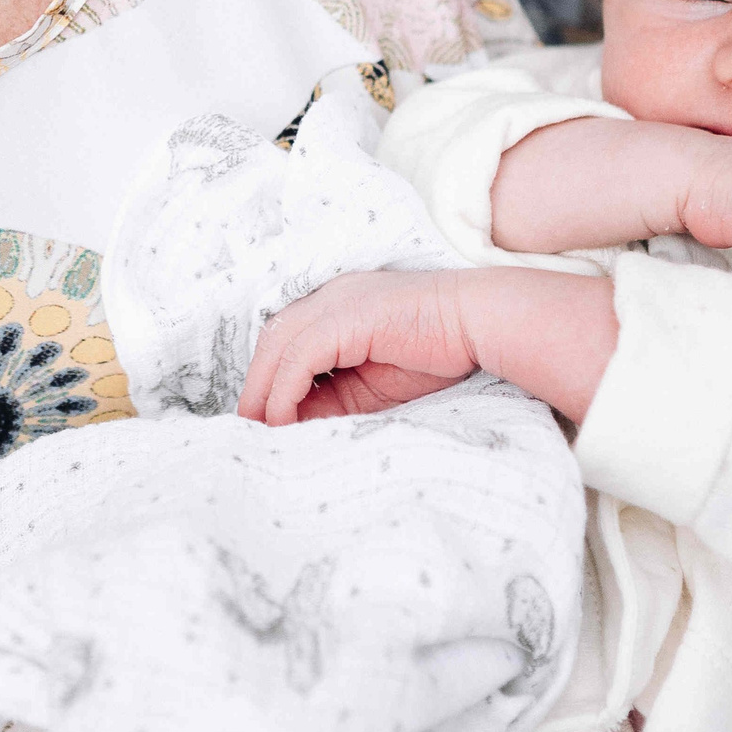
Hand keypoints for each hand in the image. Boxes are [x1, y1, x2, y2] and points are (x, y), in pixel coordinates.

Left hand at [238, 267, 618, 426]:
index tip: (262, 426)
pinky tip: (284, 421)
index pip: (285, 344)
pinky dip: (285, 392)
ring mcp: (336, 301)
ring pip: (277, 347)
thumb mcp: (374, 387)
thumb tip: (296, 430)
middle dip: (256, 390)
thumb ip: (337, 400)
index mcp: (336, 308)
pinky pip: (299, 358)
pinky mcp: (346, 316)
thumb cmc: (441, 356)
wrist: (484, 326)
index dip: (268, 384)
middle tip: (247, 433)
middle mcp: (329, 297)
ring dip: (264, 394)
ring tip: (262, 434)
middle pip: (272, 342)